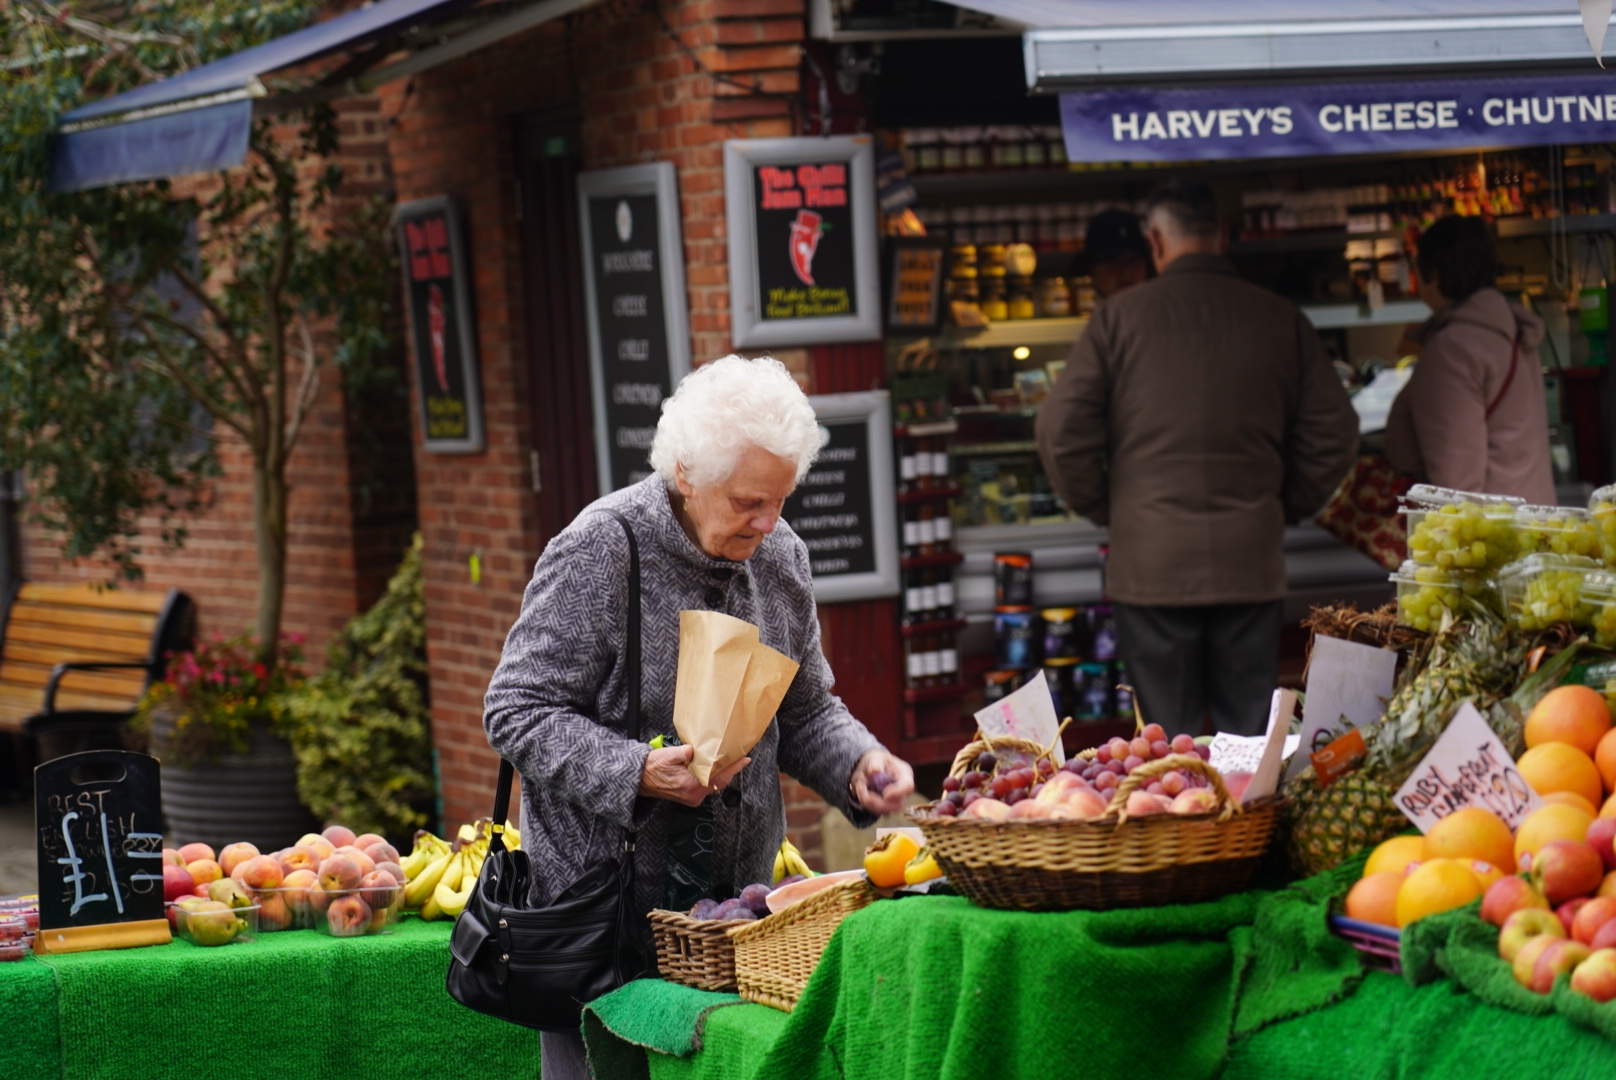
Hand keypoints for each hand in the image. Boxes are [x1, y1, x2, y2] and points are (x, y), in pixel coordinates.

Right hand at [637, 744, 752, 806]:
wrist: (639, 779)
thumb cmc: (652, 767)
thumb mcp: (667, 755)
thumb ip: (683, 752)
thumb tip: (693, 749)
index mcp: (690, 785)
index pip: (718, 776)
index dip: (733, 768)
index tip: (744, 760)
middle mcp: (693, 795)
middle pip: (719, 782)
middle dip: (730, 770)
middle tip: (740, 758)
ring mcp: (691, 798)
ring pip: (713, 785)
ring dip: (721, 774)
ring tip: (729, 761)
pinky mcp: (689, 796)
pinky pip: (706, 787)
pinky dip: (712, 777)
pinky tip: (714, 768)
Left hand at [850, 749, 913, 815]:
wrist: (868, 769)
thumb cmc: (876, 761)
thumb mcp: (875, 757)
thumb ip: (875, 763)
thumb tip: (875, 770)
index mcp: (905, 775)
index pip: (908, 787)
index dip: (898, 793)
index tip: (885, 795)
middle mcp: (903, 790)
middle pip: (897, 804)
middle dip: (878, 802)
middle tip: (861, 789)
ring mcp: (896, 801)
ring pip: (887, 811)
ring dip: (870, 803)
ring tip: (860, 788)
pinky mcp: (886, 808)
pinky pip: (878, 812)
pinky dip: (867, 805)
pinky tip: (862, 793)